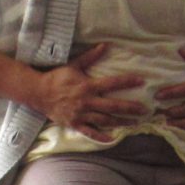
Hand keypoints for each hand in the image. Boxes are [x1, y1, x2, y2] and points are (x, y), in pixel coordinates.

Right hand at [28, 42, 147, 140]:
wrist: (38, 93)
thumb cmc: (57, 78)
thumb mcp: (74, 65)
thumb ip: (91, 56)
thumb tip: (105, 45)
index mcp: (88, 86)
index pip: (112, 83)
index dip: (127, 82)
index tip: (141, 81)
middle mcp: (86, 101)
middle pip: (113, 106)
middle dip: (130, 108)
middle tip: (145, 110)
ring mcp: (81, 114)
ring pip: (105, 120)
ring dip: (121, 122)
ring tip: (135, 123)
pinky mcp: (75, 124)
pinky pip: (90, 132)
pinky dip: (101, 136)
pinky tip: (112, 139)